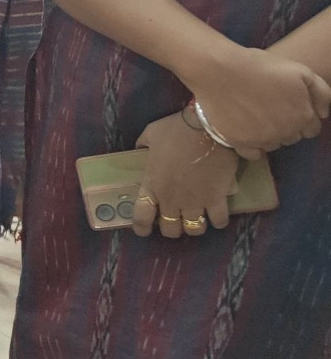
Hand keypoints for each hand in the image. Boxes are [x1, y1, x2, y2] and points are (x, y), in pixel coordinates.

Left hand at [131, 113, 238, 237]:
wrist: (210, 128)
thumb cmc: (178, 130)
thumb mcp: (151, 134)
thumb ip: (143, 145)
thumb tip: (141, 149)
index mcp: (153, 185)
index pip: (141, 217)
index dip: (142, 228)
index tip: (144, 230)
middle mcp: (172, 199)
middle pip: (170, 229)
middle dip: (172, 229)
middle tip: (176, 221)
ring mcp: (195, 201)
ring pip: (194, 230)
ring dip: (194, 227)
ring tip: (196, 219)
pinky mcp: (217, 199)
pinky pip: (218, 221)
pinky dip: (218, 221)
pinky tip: (217, 216)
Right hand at [183, 43, 330, 154]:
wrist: (220, 71)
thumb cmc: (261, 67)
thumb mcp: (300, 71)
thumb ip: (321, 93)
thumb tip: (323, 114)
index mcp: (302, 117)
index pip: (311, 129)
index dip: (301, 117)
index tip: (288, 107)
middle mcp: (285, 133)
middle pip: (292, 138)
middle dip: (286, 126)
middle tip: (270, 109)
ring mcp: (262, 140)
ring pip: (273, 145)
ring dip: (269, 135)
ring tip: (255, 117)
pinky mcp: (239, 143)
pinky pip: (253, 154)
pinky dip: (253, 146)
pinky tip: (247, 132)